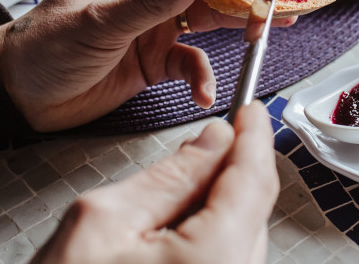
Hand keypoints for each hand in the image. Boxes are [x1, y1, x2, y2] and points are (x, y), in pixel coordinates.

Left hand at [0, 0, 295, 131]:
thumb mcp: (98, 22)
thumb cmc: (43, 48)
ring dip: (242, 24)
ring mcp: (156, 22)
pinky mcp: (155, 57)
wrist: (18, 96)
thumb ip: (151, 1)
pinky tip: (202, 91)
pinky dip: (203, 76)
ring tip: (271, 31)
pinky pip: (193, 61)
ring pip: (212, 15)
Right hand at [32, 101, 278, 263]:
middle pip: (255, 211)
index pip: (254, 180)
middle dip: (233, 171)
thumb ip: (168, 176)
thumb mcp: (103, 221)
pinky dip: (212, 240)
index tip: (252, 110)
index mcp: (214, 260)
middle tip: (207, 143)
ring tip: (173, 198)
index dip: (254, 137)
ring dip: (220, 208)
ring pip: (244, 240)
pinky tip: (174, 234)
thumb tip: (213, 140)